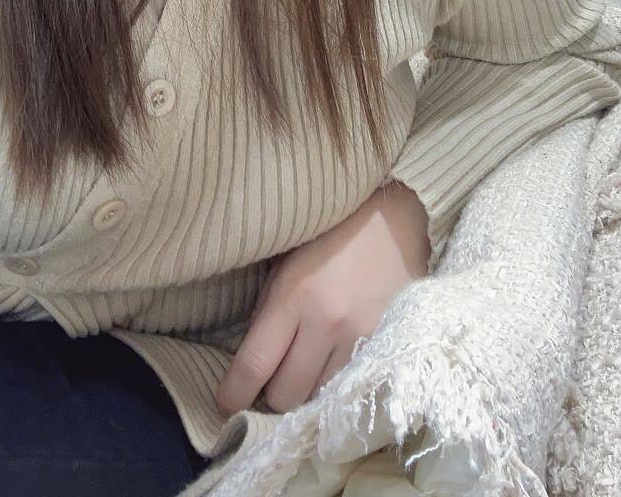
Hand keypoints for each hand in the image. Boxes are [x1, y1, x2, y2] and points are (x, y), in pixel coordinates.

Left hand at [214, 181, 430, 417]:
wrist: (396, 217)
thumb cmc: (333, 232)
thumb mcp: (287, 260)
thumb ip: (270, 308)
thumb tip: (252, 360)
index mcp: (294, 294)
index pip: (255, 364)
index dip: (234, 393)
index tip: (225, 404)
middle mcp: (327, 322)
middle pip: (286, 394)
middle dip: (272, 394)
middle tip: (272, 379)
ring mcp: (362, 337)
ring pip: (320, 397)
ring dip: (308, 390)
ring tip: (306, 368)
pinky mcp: (389, 343)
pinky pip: (353, 386)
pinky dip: (338, 384)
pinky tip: (333, 365)